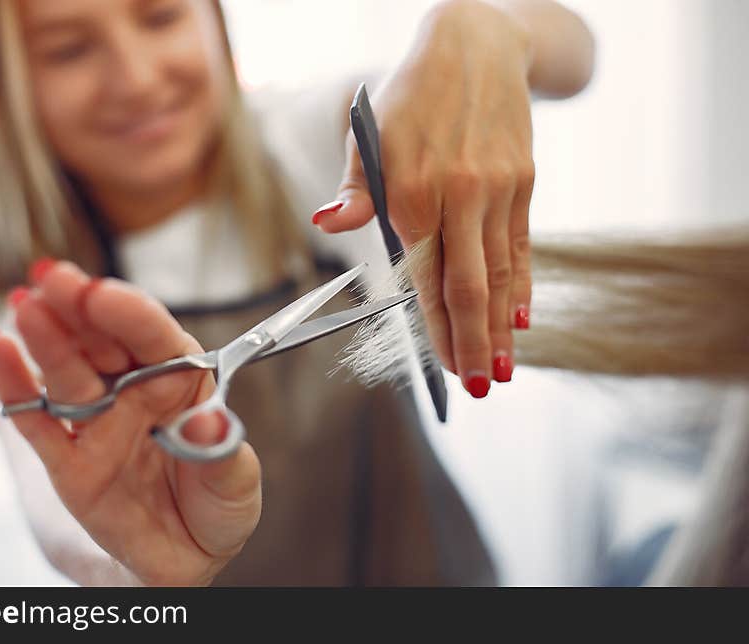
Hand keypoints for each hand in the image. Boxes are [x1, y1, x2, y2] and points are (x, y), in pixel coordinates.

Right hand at [0, 261, 260, 585]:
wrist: (186, 557)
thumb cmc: (217, 504)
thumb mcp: (236, 482)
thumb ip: (222, 452)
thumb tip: (208, 423)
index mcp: (181, 381)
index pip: (154, 336)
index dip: (129, 312)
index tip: (103, 294)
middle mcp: (135, 391)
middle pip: (103, 340)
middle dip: (79, 306)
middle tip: (52, 276)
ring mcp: (99, 423)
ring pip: (68, 372)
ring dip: (46, 339)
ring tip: (25, 306)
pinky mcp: (69, 461)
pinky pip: (39, 422)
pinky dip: (16, 388)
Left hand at [315, 0, 535, 397]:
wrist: (477, 46)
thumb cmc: (411, 97)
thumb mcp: (369, 134)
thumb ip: (356, 189)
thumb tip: (330, 222)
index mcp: (412, 190)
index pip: (425, 278)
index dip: (437, 328)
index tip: (445, 368)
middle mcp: (460, 195)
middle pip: (469, 285)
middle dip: (474, 342)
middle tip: (479, 385)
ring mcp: (498, 190)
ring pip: (500, 272)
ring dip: (502, 326)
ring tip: (504, 369)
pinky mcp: (523, 182)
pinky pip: (522, 245)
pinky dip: (523, 285)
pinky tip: (524, 318)